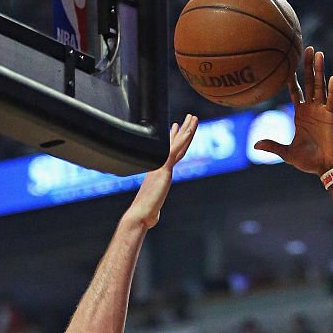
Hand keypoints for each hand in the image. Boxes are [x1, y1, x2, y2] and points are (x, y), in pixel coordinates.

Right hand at [123, 114, 198, 228]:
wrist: (140, 213)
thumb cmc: (144, 214)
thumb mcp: (152, 207)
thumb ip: (154, 207)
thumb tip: (153, 216)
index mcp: (157, 171)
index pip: (168, 152)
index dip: (173, 139)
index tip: (176, 127)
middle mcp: (159, 165)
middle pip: (174, 144)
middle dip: (183, 129)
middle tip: (190, 117)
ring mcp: (161, 165)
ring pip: (177, 144)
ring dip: (186, 130)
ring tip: (193, 117)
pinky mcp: (163, 168)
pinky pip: (175, 150)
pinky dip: (182, 140)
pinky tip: (189, 131)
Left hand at [253, 47, 332, 175]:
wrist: (326, 167)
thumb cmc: (309, 160)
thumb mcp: (287, 153)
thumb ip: (273, 146)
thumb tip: (255, 145)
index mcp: (301, 115)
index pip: (295, 92)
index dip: (291, 79)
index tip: (287, 65)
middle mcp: (312, 109)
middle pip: (310, 83)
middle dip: (308, 66)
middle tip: (307, 48)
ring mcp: (323, 111)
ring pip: (320, 86)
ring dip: (319, 70)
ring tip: (318, 54)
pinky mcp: (332, 117)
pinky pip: (332, 101)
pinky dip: (332, 91)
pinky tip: (332, 79)